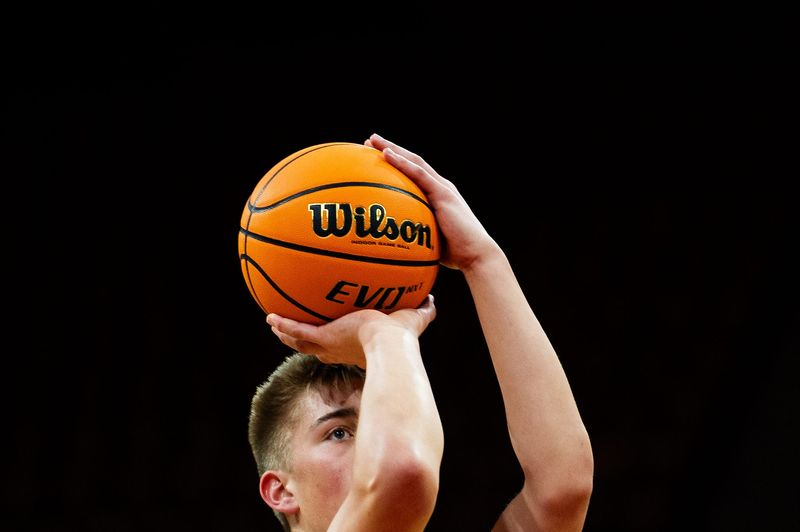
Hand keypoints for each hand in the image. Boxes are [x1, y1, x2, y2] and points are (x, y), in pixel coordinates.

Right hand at [266, 294, 436, 367]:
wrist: (390, 343)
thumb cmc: (403, 337)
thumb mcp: (413, 317)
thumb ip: (423, 309)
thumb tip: (432, 299)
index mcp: (356, 347)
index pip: (341, 345)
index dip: (334, 341)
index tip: (330, 333)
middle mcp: (339, 349)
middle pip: (316, 348)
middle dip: (303, 339)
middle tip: (292, 330)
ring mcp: (329, 345)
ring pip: (300, 343)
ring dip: (287, 334)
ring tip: (274, 324)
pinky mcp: (323, 339)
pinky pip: (297, 332)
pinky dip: (284, 325)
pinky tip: (271, 317)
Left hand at [365, 133, 499, 270]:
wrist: (476, 254)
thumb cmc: (455, 254)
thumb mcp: (430, 241)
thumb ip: (416, 237)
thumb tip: (393, 247)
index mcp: (439, 196)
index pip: (414, 173)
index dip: (396, 163)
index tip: (375, 156)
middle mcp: (441, 187)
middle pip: (412, 162)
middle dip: (390, 148)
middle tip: (369, 140)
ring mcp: (443, 188)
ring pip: (413, 161)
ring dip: (392, 148)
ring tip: (371, 139)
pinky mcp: (443, 193)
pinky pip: (418, 173)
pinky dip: (402, 162)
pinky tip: (386, 154)